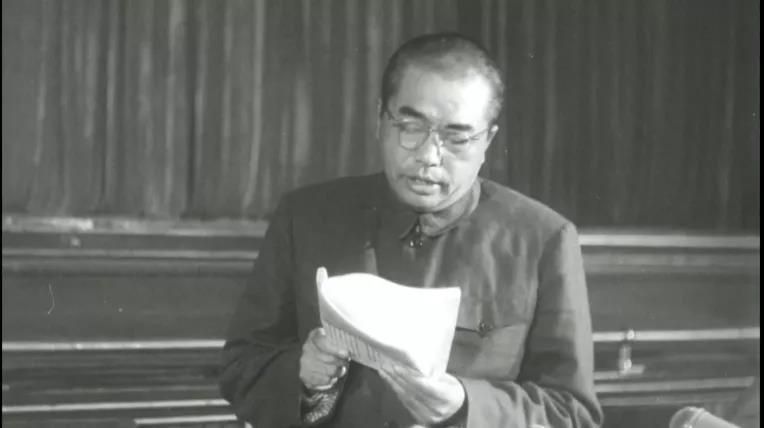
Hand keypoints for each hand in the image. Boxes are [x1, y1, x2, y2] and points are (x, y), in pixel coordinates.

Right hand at [299, 267, 348, 390]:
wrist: (318, 365)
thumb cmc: (331, 344)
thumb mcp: (334, 326)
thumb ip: (330, 303)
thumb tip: (321, 270)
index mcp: (315, 336)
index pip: (321, 342)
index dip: (334, 349)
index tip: (346, 353)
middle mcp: (307, 349)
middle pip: (326, 358)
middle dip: (338, 361)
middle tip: (343, 360)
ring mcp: (305, 363)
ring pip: (327, 371)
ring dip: (335, 371)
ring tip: (338, 366)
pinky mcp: (305, 376)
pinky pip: (322, 380)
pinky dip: (329, 380)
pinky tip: (331, 376)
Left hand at [379, 365, 465, 424]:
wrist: (458, 409)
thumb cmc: (453, 390)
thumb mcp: (448, 379)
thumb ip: (432, 375)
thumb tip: (412, 365)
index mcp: (447, 397)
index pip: (425, 387)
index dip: (410, 377)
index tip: (397, 367)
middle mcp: (437, 409)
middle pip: (413, 393)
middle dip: (397, 379)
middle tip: (386, 367)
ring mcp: (428, 416)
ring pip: (407, 399)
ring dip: (394, 385)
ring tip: (385, 373)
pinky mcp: (421, 419)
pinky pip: (406, 404)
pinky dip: (398, 391)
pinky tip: (391, 383)